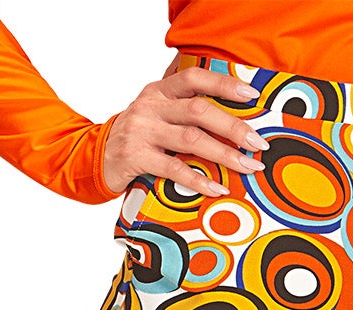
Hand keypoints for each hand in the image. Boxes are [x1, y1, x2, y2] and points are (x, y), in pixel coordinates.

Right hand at [101, 67, 268, 197]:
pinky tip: (217, 188)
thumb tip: (230, 116)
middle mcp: (151, 106)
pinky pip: (174, 169)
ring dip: (224, 155)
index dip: (224, 84)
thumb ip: (183, 109)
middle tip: (257, 142)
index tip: (251, 96)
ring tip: (247, 167)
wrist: (95, 157)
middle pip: (199, 111)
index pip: (195, 78)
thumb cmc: (136, 137)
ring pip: (191, 139)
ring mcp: (142, 131)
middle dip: (233, 127)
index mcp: (159, 91)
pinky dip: (199, 180)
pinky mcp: (136, 157)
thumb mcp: (155, 114)